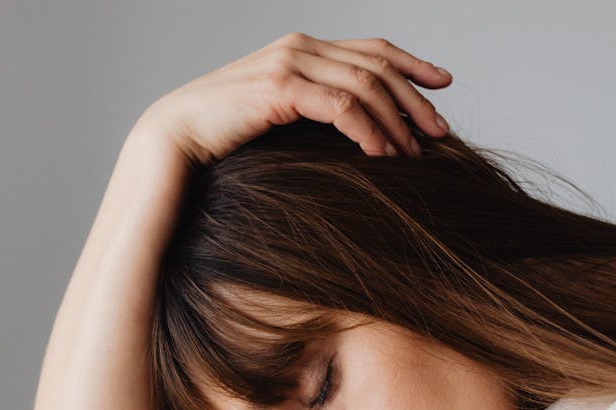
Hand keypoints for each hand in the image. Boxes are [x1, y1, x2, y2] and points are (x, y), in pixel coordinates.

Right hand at [137, 33, 452, 166]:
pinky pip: (341, 106)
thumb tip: (345, 129)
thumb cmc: (219, 137)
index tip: (443, 85)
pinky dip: (368, 130)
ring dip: (396, 121)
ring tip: (413, 153)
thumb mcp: (273, 116)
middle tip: (439, 131)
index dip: (412, 64)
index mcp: (301, 49)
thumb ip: (307, 108)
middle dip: (414, 98)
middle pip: (377, 64)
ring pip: (365, 85)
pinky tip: (381, 155)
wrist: (172, 138)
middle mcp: (299, 48)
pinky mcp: (281, 88)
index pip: (371, 48)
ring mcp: (290, 64)